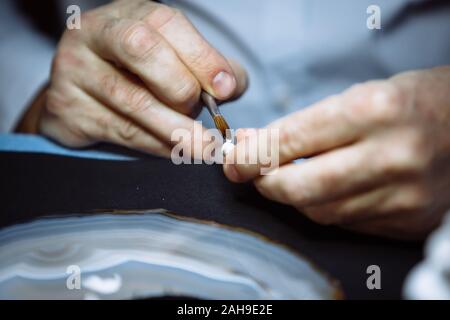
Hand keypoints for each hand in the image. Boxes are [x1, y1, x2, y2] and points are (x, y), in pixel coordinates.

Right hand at [18, 0, 246, 155]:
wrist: (85, 95)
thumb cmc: (139, 74)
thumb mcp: (174, 58)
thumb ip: (208, 67)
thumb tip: (230, 85)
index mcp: (128, 14)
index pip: (166, 23)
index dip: (201, 56)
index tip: (226, 88)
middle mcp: (95, 33)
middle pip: (141, 50)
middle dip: (181, 87)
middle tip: (200, 111)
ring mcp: (75, 68)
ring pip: (132, 100)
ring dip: (175, 128)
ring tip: (202, 145)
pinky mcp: (67, 107)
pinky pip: (120, 130)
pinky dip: (155, 144)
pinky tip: (174, 150)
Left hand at [224, 66, 449, 239]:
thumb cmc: (412, 102)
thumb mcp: (359, 95)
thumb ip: (304, 124)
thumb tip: (251, 142)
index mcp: (376, 110)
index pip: (293, 139)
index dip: (253, 152)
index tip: (233, 156)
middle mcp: (391, 156)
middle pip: (301, 187)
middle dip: (264, 183)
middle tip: (250, 173)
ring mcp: (404, 195)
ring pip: (320, 211)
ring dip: (292, 197)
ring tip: (283, 178)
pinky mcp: (409, 220)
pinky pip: (347, 223)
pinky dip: (323, 208)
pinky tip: (320, 191)